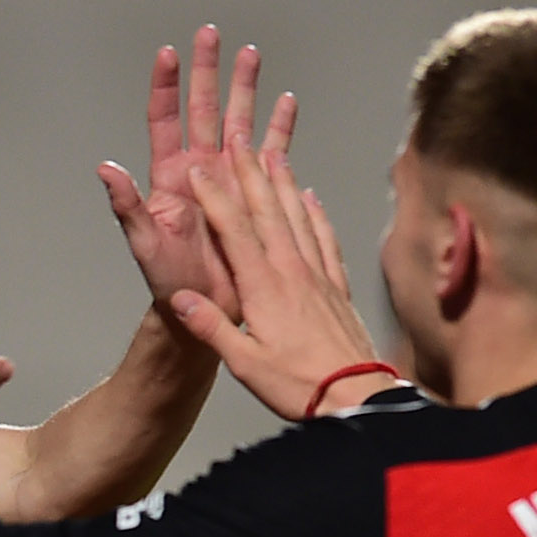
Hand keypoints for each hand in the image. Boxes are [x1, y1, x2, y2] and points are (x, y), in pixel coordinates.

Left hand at [98, 26, 297, 320]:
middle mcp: (200, 170)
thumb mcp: (144, 243)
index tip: (167, 52)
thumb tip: (106, 169)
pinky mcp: (255, 194)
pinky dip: (279, 127)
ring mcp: (229, 179)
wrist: (205, 309)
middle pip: (204, 109)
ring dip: (244, 88)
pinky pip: (269, 153)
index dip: (166, 86)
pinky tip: (285, 102)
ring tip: (251, 53)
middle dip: (208, 71)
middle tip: (210, 34)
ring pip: (238, 121)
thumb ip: (126, 205)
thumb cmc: (169, 282)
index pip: (166, 119)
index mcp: (170, 176)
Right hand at [171, 148, 402, 420]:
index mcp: (264, 288)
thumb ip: (211, 327)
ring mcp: (318, 275)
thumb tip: (180, 299)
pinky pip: (324, 239)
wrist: (356, 395)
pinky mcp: (336, 286)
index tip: (200, 171)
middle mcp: (293, 271)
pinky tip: (311, 199)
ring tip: (272, 153)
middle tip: (238, 141)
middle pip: (268, 212)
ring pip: (298, 217)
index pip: (235, 231)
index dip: (216, 198)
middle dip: (250, 174)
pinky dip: (316, 214)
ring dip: (283, 183)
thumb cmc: (298, 384)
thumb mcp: (244, 362)